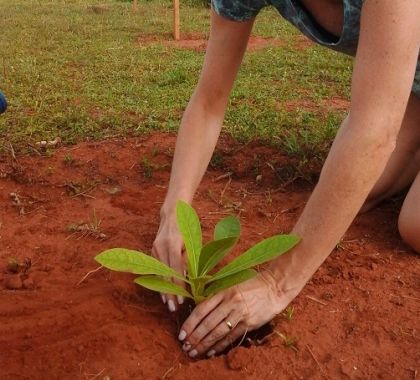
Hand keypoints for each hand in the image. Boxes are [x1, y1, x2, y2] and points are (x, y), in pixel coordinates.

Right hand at [151, 210, 184, 311]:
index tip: (181, 300)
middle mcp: (160, 246)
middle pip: (165, 274)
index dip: (178, 285)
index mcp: (172, 243)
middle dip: (169, 293)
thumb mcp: (193, 242)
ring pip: (159, 274)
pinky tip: (163, 294)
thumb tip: (190, 280)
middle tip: (174, 309)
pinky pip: (156, 270)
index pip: (175, 268)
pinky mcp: (152, 251)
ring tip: (169, 305)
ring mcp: (154, 248)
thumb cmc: (188, 227)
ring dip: (163, 290)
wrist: (173, 212)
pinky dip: (160, 281)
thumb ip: (190, 259)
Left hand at [177, 270, 301, 357]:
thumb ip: (216, 294)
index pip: (202, 309)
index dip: (190, 323)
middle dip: (195, 337)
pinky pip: (231, 337)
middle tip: (185, 347)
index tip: (182, 334)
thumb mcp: (231, 284)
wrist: (274, 286)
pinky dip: (220, 346)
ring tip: (194, 352)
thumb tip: (198, 307)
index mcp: (223, 292)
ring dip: (204, 344)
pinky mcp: (249, 323)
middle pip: (208, 323)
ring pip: (218, 332)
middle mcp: (230, 303)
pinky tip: (211, 352)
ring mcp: (240, 314)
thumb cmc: (250, 285)